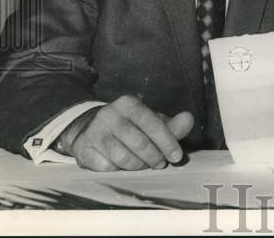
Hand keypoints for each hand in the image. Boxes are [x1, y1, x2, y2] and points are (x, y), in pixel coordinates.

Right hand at [55, 95, 193, 170]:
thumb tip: (189, 119)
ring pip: (123, 158)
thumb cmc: (129, 126)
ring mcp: (94, 132)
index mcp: (129, 103)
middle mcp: (110, 114)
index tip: (177, 157)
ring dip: (138, 166)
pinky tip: (122, 165)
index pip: (152, 123)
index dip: (167, 142)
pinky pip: (107, 167)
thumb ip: (172, 124)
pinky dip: (119, 170)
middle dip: (154, 158)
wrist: (89, 129)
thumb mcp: (151, 122)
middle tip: (160, 164)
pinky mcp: (83, 149)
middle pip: (139, 143)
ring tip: (143, 164)